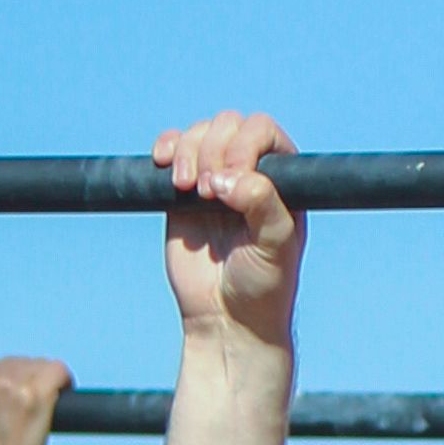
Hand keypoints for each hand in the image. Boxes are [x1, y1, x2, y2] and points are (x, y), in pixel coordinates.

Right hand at [0, 356, 67, 444]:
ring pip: (35, 368)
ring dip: (38, 386)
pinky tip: (65, 392)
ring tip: (35, 411)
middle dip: (17, 386)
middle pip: (13, 365)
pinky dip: (64, 379)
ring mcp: (13, 386)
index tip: (4, 409)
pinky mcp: (36, 397)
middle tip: (17, 417)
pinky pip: (58, 371)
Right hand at [155, 111, 301, 355]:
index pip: (262, 130)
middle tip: (207, 193)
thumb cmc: (263, 285)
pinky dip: (165, 147)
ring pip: (198, 134)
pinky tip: (162, 163)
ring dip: (186, 150)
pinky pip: (171, 150)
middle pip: (227, 125)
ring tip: (185, 189)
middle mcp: (248, 171)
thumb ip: (262, 204)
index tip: (232, 178)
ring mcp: (214, 179)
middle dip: (212, 150)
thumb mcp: (275, 245)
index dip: (243, 144)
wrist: (227, 319)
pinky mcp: (182, 193)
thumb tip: (225, 176)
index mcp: (280, 177)